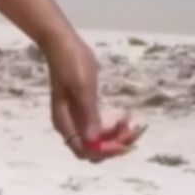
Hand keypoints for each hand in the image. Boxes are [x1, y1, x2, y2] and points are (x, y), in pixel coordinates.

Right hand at [45, 30, 142, 162]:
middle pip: (92, 149)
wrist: (61, 43)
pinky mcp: (82, 109)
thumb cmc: (72, 62)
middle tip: (133, 131)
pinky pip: (97, 127)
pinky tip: (124, 118)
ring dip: (115, 137)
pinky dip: (111, 128)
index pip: (84, 151)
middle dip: (113, 145)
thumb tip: (93, 141)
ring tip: (131, 124)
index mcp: (65, 122)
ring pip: (96, 140)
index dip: (105, 152)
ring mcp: (75, 117)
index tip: (124, 143)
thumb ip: (88, 114)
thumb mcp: (82, 87)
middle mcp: (69, 124)